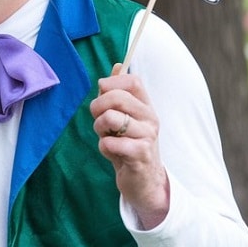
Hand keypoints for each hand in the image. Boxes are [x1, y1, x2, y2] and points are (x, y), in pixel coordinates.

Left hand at [90, 64, 169, 228]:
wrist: (143, 180)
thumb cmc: (129, 145)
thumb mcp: (125, 118)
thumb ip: (118, 94)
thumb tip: (117, 66)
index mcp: (145, 106)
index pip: (132, 81)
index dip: (111, 84)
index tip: (102, 95)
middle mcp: (150, 118)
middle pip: (117, 97)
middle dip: (97, 108)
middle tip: (99, 121)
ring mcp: (147, 136)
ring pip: (110, 119)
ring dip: (99, 129)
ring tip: (106, 137)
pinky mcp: (140, 154)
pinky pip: (109, 143)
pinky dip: (103, 147)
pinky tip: (111, 153)